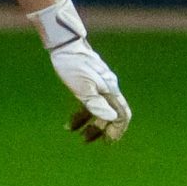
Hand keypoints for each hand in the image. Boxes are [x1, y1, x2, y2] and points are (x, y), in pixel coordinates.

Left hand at [28, 0, 130, 142]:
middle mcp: (108, 89)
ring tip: (77, 135)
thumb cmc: (73, 64)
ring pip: (98, 110)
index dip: (117, 130)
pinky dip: (81, 114)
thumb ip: (97, 103)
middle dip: (101, 130)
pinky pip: (88, 103)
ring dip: (90, 124)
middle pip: (110, 115)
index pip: (122, 115)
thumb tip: (113, 119)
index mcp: (110, 91)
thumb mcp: (83, 86)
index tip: (108, 142)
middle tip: (87, 141)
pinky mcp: (88, 83)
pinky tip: (69, 124)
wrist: (64, 44)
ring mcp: (98, 86)